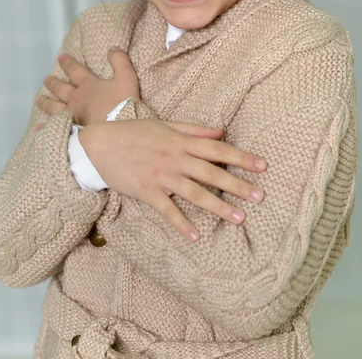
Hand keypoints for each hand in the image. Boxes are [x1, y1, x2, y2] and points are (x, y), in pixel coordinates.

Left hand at [34, 48, 139, 130]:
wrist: (116, 130)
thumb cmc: (122, 103)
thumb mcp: (127, 78)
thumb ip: (119, 62)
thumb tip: (112, 48)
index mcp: (88, 86)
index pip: (75, 70)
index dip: (68, 63)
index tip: (60, 57)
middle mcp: (76, 99)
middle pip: (61, 89)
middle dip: (53, 83)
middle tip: (46, 79)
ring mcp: (71, 116)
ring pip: (54, 107)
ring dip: (46, 102)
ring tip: (38, 99)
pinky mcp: (71, 131)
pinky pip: (54, 128)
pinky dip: (44, 127)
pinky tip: (38, 128)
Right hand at [78, 118, 266, 241]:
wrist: (99, 145)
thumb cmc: (133, 132)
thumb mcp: (165, 124)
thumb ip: (194, 129)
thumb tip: (222, 131)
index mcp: (181, 141)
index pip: (217, 149)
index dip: (240, 157)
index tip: (262, 166)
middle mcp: (175, 159)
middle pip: (211, 172)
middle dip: (236, 184)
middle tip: (259, 196)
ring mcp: (161, 176)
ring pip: (194, 193)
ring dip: (217, 206)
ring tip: (238, 218)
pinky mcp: (146, 192)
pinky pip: (167, 210)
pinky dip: (181, 223)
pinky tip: (196, 236)